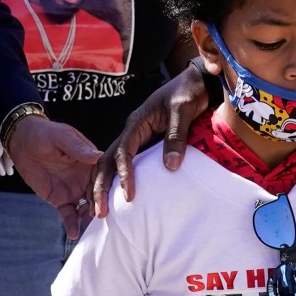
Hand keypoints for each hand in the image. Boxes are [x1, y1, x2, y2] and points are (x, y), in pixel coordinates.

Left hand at [4, 113, 102, 235]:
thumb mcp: (62, 138)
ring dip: (89, 219)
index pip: (104, 177)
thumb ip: (78, 149)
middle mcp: (86, 178)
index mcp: (91, 162)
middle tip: (103, 217)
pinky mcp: (60, 200)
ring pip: (86, 208)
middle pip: (98, 196)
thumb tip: (98, 156)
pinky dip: (72, 225)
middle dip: (101, 207)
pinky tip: (74, 234)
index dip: (108, 187)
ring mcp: (74, 190)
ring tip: (93, 229)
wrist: (22, 142)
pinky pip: (68, 215)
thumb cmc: (46, 134)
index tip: (113, 197)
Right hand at [90, 67, 210, 217]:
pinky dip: (117, 182)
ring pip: (111, 164)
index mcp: (136, 123)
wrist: (197, 83)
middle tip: (99, 213)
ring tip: (100, 212)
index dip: (124, 174)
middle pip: (106, 160)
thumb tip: (170, 166)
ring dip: (104, 187)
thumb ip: (176, 136)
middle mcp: (131, 132)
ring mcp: (136, 139)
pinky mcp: (144, 146)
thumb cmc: (189, 93)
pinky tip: (116, 200)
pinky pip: (126, 166)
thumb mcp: (183, 110)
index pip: (123, 152)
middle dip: (100, 186)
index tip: (129, 195)